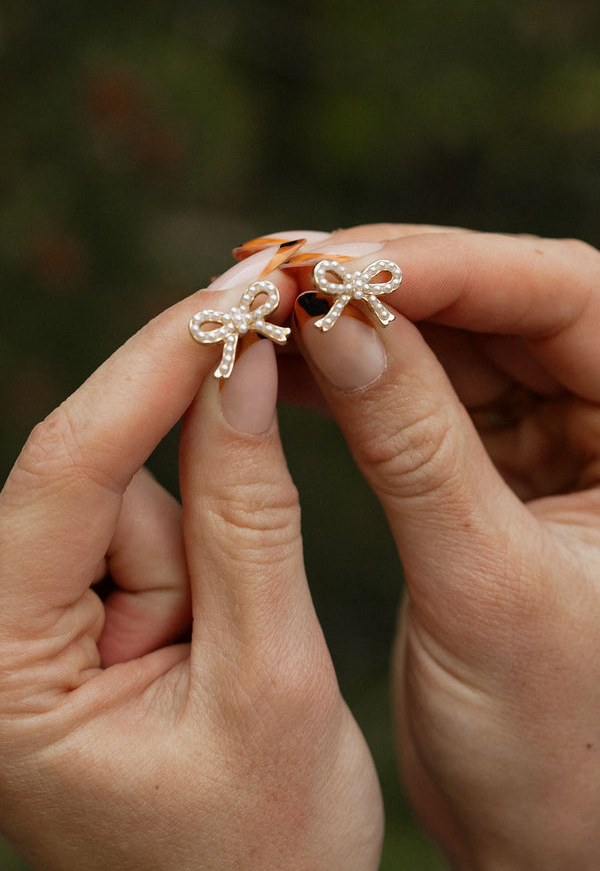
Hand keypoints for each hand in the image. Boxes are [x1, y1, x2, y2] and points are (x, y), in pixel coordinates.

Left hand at [0, 264, 382, 869]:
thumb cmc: (266, 846)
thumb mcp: (269, 676)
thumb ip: (251, 514)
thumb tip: (243, 370)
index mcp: (3, 670)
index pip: (67, 470)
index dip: (155, 367)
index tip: (237, 296)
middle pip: (99, 481)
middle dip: (197, 479)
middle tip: (262, 517)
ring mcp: (36, 627)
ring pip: (134, 506)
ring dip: (208, 555)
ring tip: (241, 664)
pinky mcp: (79, 620)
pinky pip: (148, 540)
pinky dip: (201, 567)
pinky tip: (222, 648)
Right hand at [285, 224, 599, 867]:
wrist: (539, 831)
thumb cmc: (551, 739)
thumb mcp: (482, 581)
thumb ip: (413, 446)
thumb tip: (341, 324)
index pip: (567, 298)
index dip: (449, 267)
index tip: (336, 263)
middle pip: (502, 305)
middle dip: (391, 284)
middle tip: (284, 274)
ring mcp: (555, 440)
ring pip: (455, 343)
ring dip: (363, 326)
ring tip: (272, 316)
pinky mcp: (497, 470)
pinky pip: (424, 396)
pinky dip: (357, 379)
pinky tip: (292, 368)